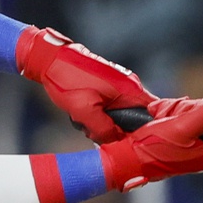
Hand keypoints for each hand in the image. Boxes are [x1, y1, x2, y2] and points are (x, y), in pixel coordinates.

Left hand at [15, 27, 154, 142]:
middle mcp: (129, 85)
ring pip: (122, 115)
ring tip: (86, 123)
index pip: (152, 115)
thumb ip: (104, 129)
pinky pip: (112, 108)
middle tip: (99, 134)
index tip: (131, 143)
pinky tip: (84, 116)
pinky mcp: (108, 86)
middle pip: (137, 118)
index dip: (145, 132)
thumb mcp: (84, 110)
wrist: (50, 59)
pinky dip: (100, 116)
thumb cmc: (66, 80)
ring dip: (106, 124)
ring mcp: (119, 84)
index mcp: (130, 89)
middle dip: (120, 130)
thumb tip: (116, 140)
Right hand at [99, 96, 202, 190]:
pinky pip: (175, 116)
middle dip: (184, 110)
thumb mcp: (183, 126)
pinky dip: (164, 114)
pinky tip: (155, 120)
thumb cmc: (153, 148)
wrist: (127, 158)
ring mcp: (188, 144)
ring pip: (188, 112)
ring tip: (159, 121)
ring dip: (171, 111)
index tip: (190, 115)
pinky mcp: (174, 139)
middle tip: (170, 119)